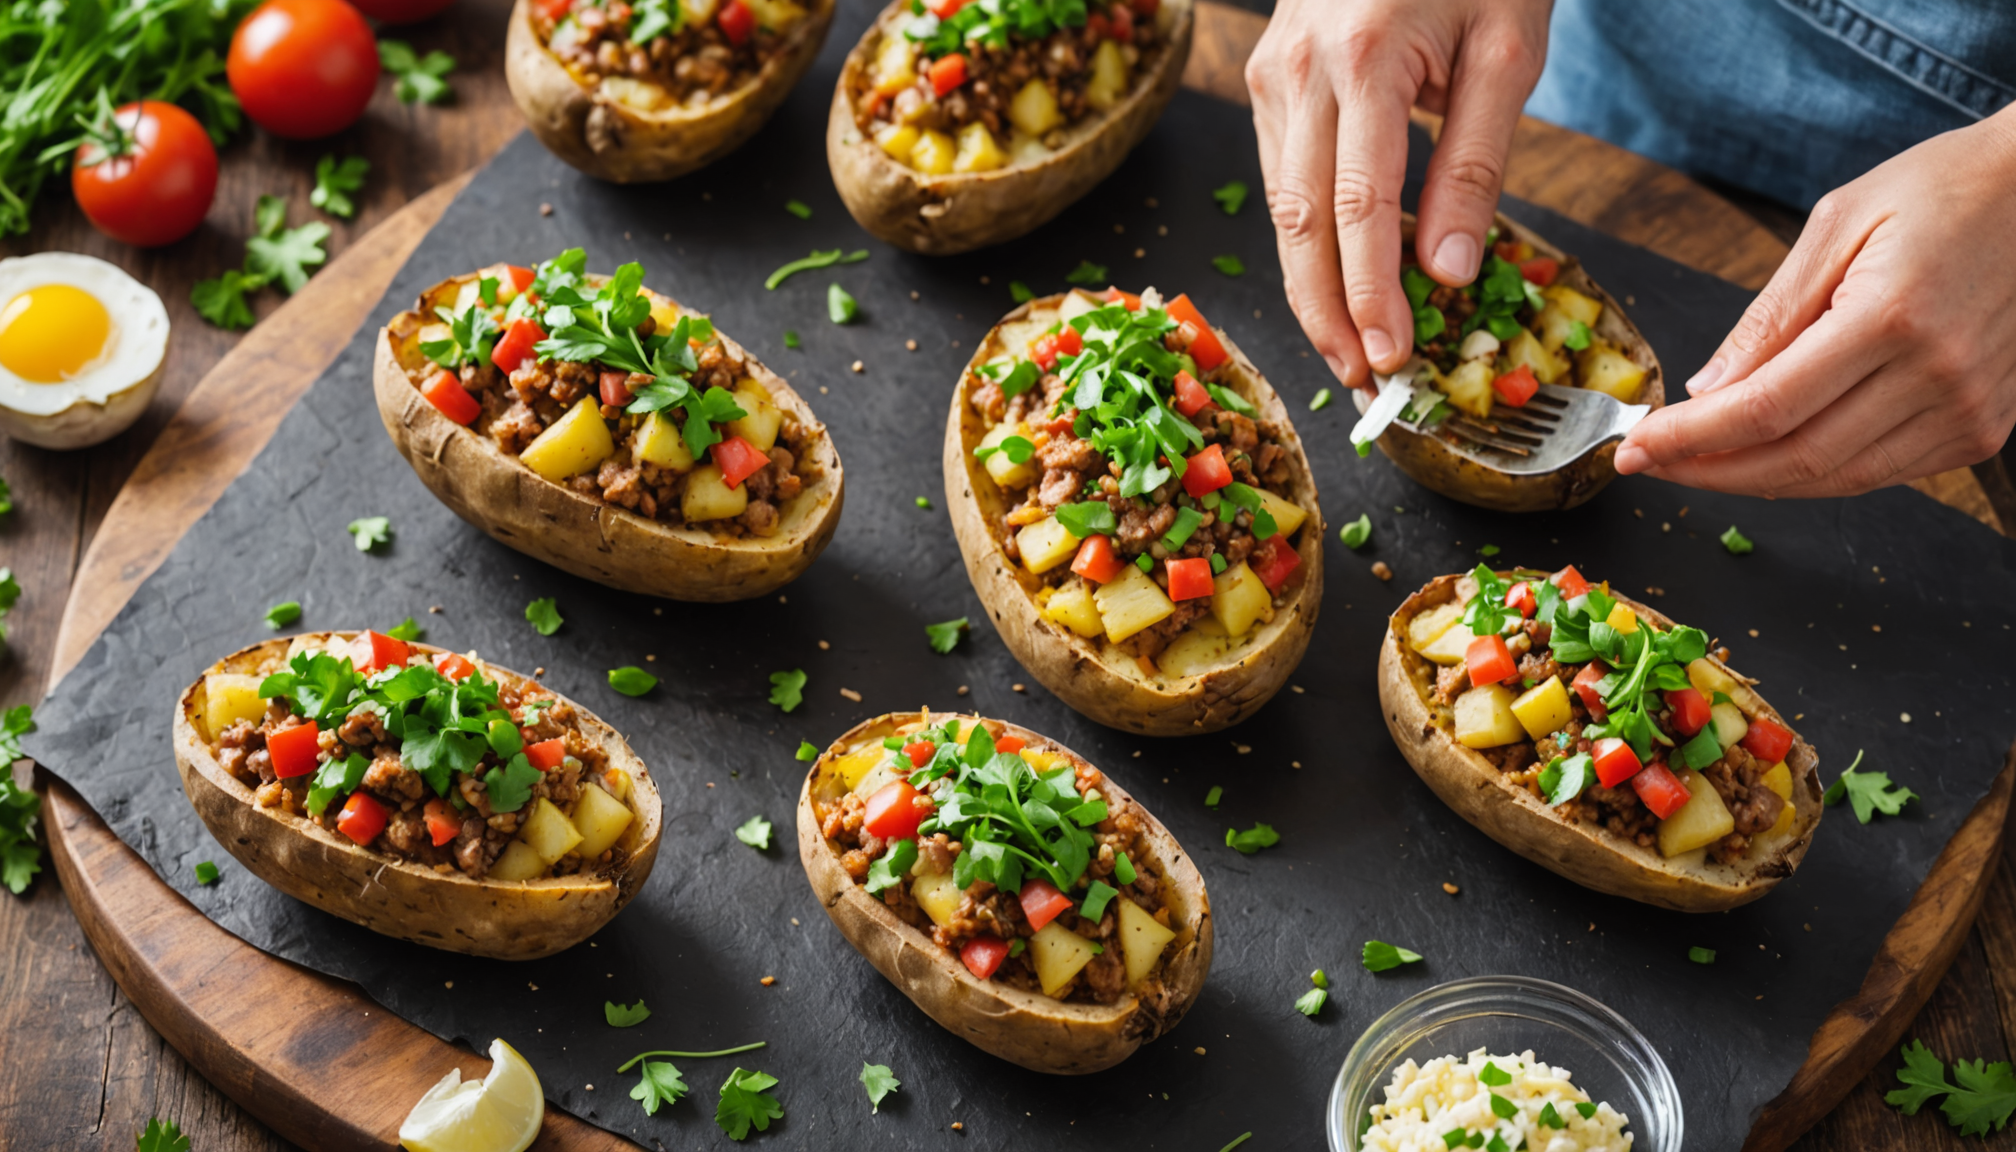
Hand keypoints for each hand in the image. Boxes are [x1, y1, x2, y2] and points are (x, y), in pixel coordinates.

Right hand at [1245, 0, 1552, 389]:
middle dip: (1326, 314)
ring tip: (1351, 351)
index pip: (1357, 208)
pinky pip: (1280, 175)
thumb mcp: (1507, 50)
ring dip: (1311, 287)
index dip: (1369, 295)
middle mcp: (1298, 70)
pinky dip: (1306, 238)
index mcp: (1363, 58)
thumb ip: (1477, 163)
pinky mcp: (1265, 77)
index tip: (1392, 359)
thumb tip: (1448, 274)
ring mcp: (1271, 74)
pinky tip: (1338, 282)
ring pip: (1277, 207)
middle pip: (1297, 222)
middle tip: (1362, 383)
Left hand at [1614, 106, 2015, 495]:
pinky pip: (1879, 473)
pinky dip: (1814, 472)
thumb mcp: (1837, 223)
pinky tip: (1767, 454)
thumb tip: (1707, 391)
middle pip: (1795, 457)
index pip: (1765, 408)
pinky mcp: (1980, 427)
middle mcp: (1937, 375)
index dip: (1691, 440)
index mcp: (1892, 317)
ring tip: (1694, 464)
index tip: (1634, 447)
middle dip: (1707, 470)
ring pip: (1835, 478)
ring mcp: (1966, 409)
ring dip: (1754, 481)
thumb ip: (1769, 317)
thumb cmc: (1942, 190)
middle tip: (1647, 463)